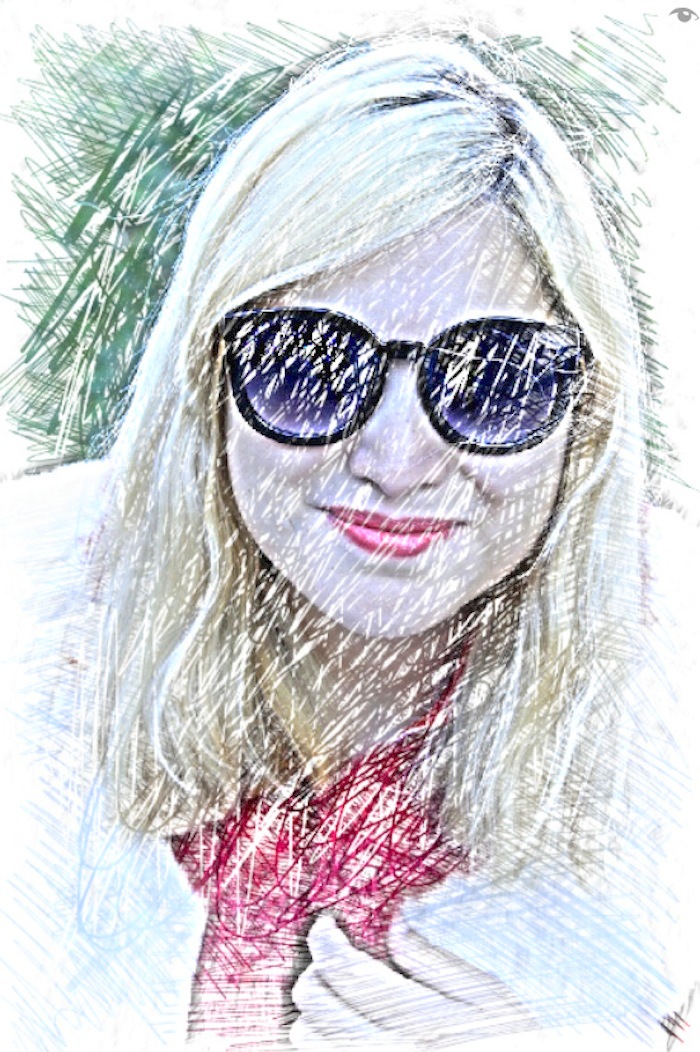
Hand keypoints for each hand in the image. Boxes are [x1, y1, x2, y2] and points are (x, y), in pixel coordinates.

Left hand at [289, 913, 535, 1048]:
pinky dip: (321, 1042)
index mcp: (421, 1018)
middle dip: (314, 971)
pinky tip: (341, 1031)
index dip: (324, 939)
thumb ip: (436, 960)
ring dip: (312, 1012)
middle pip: (315, 1004)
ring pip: (309, 1040)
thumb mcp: (488, 996)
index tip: (327, 925)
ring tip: (334, 998)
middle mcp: (391, 1051)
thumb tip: (395, 926)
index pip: (344, 969)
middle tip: (330, 959)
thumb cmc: (513, 1043)